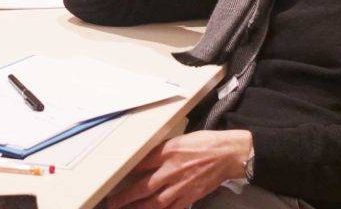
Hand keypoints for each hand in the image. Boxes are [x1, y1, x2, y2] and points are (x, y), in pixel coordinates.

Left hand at [106, 130, 252, 208]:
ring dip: (139, 207)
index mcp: (167, 152)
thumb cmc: (205, 143)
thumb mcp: (179, 139)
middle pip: (144, 186)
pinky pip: (173, 208)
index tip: (114, 178)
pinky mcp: (191, 196)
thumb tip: (147, 158)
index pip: (140, 164)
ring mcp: (181, 185)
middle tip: (112, 202)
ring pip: (155, 201)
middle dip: (126, 196)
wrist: (227, 154)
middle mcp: (171, 170)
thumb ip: (162, 150)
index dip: (126, 173)